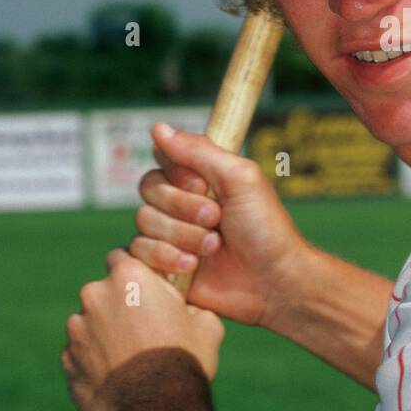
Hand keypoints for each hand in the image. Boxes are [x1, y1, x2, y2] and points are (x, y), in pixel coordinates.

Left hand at [64, 253, 223, 410]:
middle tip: (144, 329)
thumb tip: (185, 309)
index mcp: (127, 276)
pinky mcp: (67, 362)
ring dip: (106, 335)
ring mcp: (77, 330)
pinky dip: (96, 363)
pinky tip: (120, 379)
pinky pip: (82, 356)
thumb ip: (187, 305)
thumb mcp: (206, 322)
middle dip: (119, 306)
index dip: (135, 274)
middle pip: (104, 292)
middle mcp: (95, 296)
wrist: (159, 408)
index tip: (148, 291)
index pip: (122, 257)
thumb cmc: (185, 359)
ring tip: (132, 360)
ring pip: (90, 325)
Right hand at [128, 123, 311, 329]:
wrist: (273, 283)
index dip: (178, 174)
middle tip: (216, 219)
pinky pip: (136, 252)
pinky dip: (165, 257)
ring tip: (213, 247)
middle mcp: (181, 204)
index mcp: (201, 179)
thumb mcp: (239, 179)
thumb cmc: (265, 229)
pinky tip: (193, 266)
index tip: (204, 185)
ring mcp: (171, 235)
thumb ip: (199, 151)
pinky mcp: (163, 265)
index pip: (163, 160)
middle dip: (183, 207)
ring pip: (143, 222)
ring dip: (181, 235)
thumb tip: (158, 127)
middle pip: (149, 190)